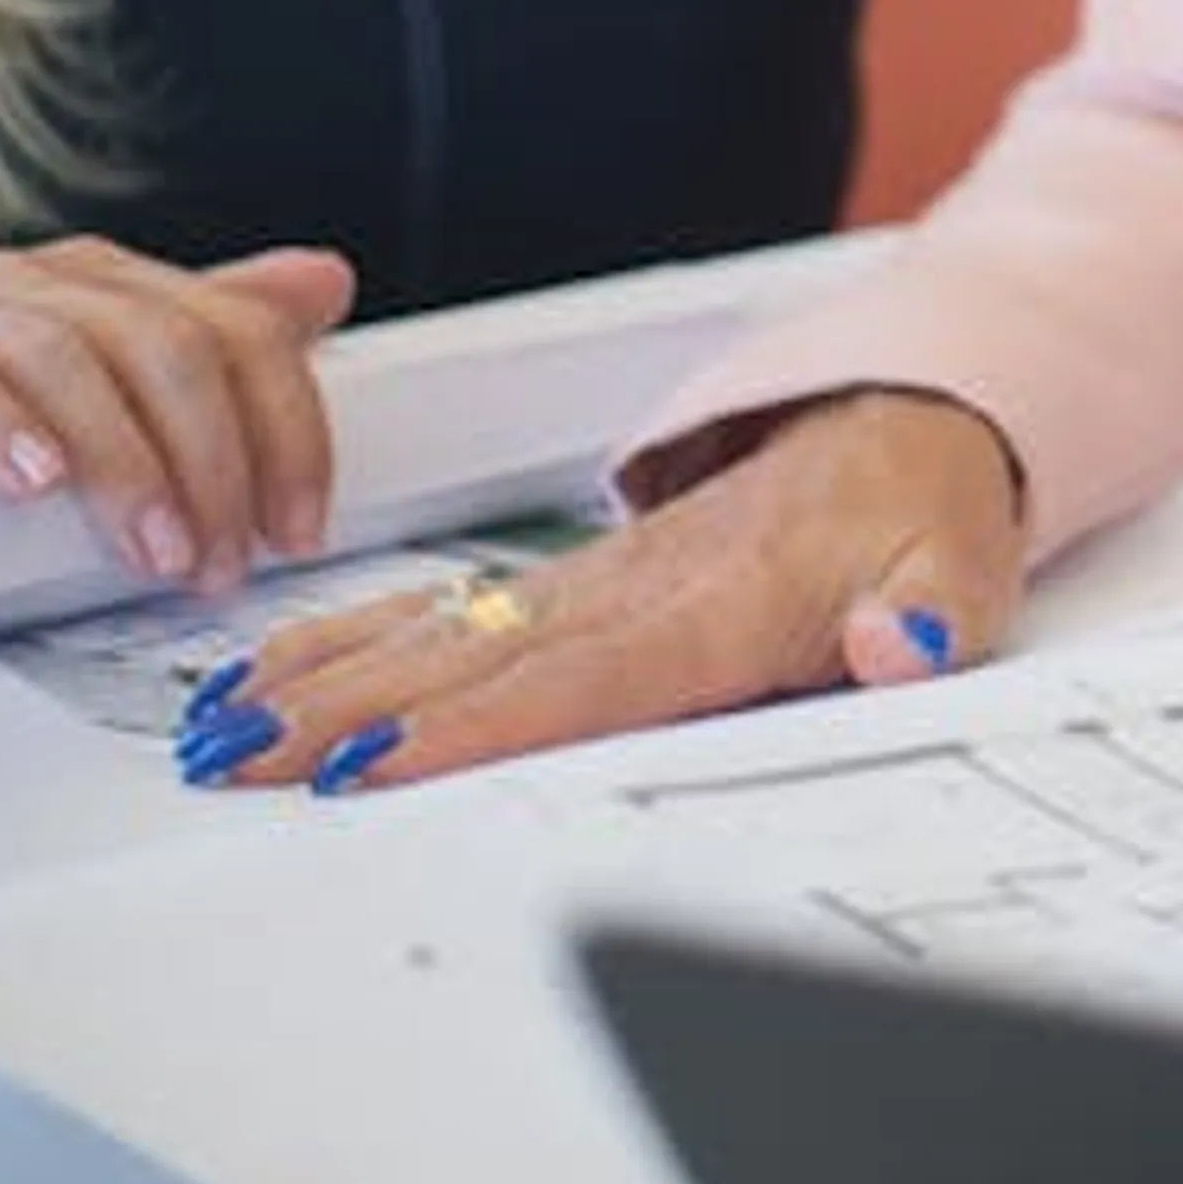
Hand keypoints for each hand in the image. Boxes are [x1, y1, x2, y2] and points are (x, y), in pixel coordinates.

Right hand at [0, 238, 353, 585]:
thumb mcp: (94, 368)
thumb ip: (203, 332)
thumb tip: (324, 285)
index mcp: (107, 286)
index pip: (241, 331)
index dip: (290, 432)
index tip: (300, 528)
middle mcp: (39, 285)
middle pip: (171, 346)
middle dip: (217, 464)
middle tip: (225, 560)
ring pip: (72, 363)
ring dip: (128, 468)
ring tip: (156, 552)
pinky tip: (34, 484)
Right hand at [184, 389, 1029, 799]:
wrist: (901, 417)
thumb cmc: (919, 511)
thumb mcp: (961, 565)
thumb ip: (933, 614)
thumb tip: (906, 644)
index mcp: (723, 600)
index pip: (585, 675)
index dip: (480, 723)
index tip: (380, 766)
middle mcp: (633, 586)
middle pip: (474, 659)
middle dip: (351, 714)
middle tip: (242, 766)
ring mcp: (588, 579)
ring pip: (437, 634)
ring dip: (325, 683)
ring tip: (221, 735)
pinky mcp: (567, 581)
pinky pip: (442, 613)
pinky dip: (348, 642)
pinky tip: (269, 678)